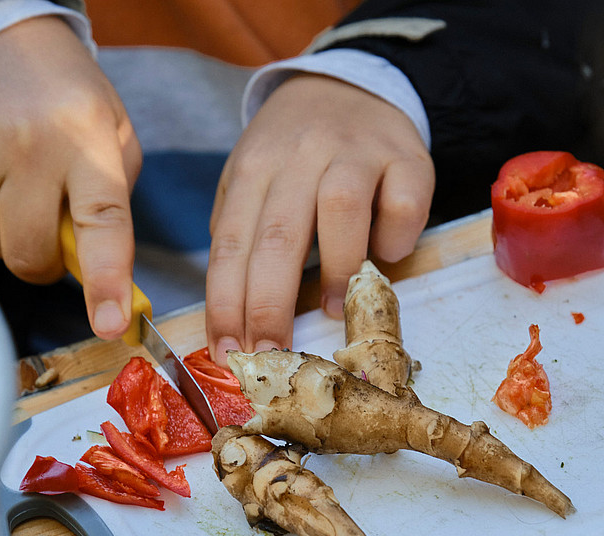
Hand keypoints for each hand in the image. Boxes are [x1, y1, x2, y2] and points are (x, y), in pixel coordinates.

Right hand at [0, 16, 141, 338]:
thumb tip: (98, 272)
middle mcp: (26, 145)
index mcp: (86, 142)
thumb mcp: (113, 138)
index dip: (106, 281)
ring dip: (4, 229)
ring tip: (12, 179)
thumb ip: (112, 203)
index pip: (101, 224)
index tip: (111, 325)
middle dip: (42, 260)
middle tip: (48, 225)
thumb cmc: (66, 97)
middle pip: (29, 256)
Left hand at [206, 73, 433, 365]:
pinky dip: (394, 238)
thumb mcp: (249, 178)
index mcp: (253, 167)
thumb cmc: (292, 152)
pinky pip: (402, 204)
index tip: (227, 350)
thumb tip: (233, 310)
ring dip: (334, 271)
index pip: (231, 243)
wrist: (345, 86)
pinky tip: (383, 256)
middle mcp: (300, 155)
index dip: (226, 303)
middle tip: (270, 353)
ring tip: (329, 310)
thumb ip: (238, 232)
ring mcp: (356, 151)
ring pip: (341, 212)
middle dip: (269, 306)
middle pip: (278, 236)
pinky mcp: (406, 156)